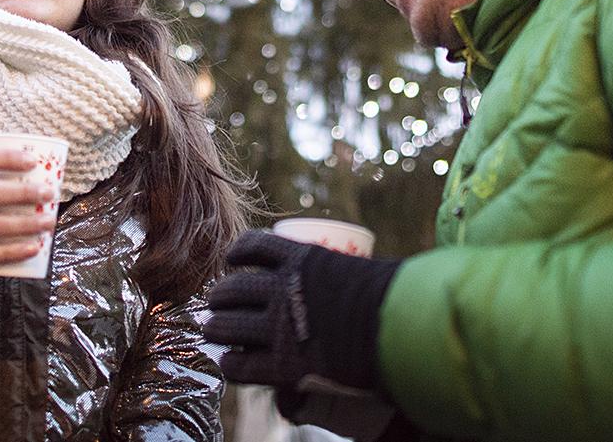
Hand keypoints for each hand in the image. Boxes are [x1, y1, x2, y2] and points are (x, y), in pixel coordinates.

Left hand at [205, 230, 400, 392]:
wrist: (401, 330)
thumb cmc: (392, 297)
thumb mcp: (356, 269)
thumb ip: (335, 273)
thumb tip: (342, 274)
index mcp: (300, 259)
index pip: (252, 246)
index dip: (236, 253)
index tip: (232, 261)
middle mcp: (282, 289)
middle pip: (232, 289)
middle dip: (219, 297)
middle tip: (215, 304)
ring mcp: (280, 328)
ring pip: (228, 326)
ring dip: (215, 328)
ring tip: (211, 330)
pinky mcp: (284, 365)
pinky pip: (242, 365)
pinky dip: (229, 364)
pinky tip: (226, 361)